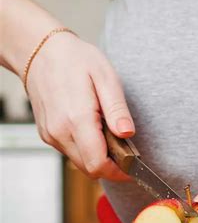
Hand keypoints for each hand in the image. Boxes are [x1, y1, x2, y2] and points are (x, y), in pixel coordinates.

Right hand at [27, 32, 133, 180]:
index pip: (99, 165)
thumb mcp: (105, 77)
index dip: (119, 172)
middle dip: (112, 167)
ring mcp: (51, 135)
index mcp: (77, 119)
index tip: (133, 167)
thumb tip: (127, 134)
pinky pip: (71, 153)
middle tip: (126, 152)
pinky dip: (86, 150)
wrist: (40, 50)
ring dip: (99, 158)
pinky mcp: (48, 135)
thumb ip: (117, 109)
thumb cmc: (75, 60)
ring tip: (109, 136)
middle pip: (91, 169)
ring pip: (81, 164)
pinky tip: (93, 132)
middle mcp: (60, 132)